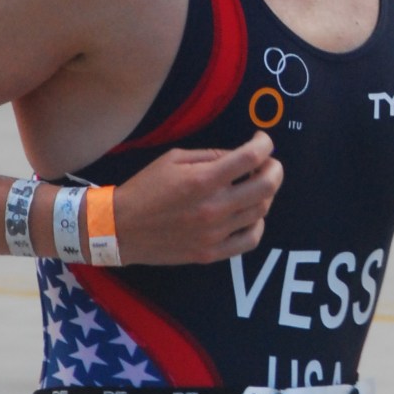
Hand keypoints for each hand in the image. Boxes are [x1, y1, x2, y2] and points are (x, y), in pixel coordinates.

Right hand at [113, 133, 282, 265]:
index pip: (251, 158)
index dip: (265, 144)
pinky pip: (250, 239)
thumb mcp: (173, 159)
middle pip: (266, 186)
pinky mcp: (211, 252)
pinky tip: (249, 214)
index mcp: (203, 180)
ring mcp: (214, 233)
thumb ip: (210, 156)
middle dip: (275, 169)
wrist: (118, 228)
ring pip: (261, 211)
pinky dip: (257, 224)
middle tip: (269, 164)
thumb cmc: (145, 189)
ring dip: (265, 194)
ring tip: (254, 186)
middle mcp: (213, 207)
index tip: (263, 140)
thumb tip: (239, 156)